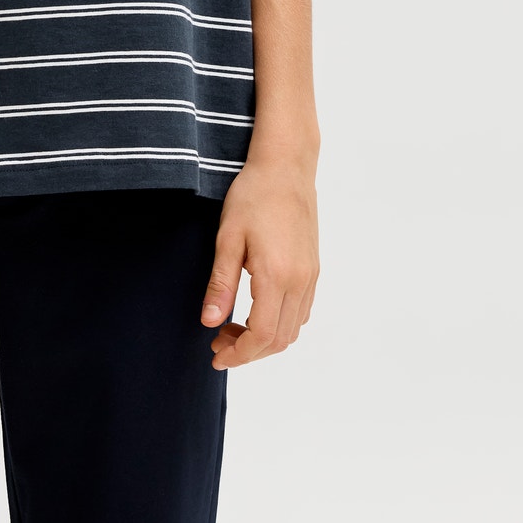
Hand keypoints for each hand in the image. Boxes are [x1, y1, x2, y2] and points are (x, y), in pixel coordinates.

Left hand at [199, 155, 318, 369]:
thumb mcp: (228, 238)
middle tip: (217, 342)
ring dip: (264, 340)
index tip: (216, 355)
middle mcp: (300, 281)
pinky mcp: (313, 269)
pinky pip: (301, 312)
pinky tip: (256, 312)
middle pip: (280, 339)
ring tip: (232, 328)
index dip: (240, 353)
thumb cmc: (252, 196)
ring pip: (293, 329)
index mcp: (277, 275)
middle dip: (248, 351)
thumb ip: (221, 284)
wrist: (286, 167)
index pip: (262, 335)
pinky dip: (279, 325)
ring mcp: (311, 276)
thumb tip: (209, 323)